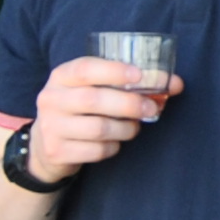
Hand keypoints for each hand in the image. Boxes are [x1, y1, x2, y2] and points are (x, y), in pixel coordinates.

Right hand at [22, 53, 184, 178]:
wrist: (45, 144)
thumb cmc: (79, 110)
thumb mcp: (91, 89)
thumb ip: (125, 83)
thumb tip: (175, 84)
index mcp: (61, 76)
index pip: (85, 68)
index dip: (114, 71)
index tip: (140, 76)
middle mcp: (51, 99)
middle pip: (94, 100)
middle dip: (128, 104)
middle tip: (151, 107)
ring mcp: (51, 127)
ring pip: (98, 128)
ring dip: (125, 128)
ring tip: (134, 127)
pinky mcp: (57, 151)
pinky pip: (96, 150)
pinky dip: (113, 147)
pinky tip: (115, 142)